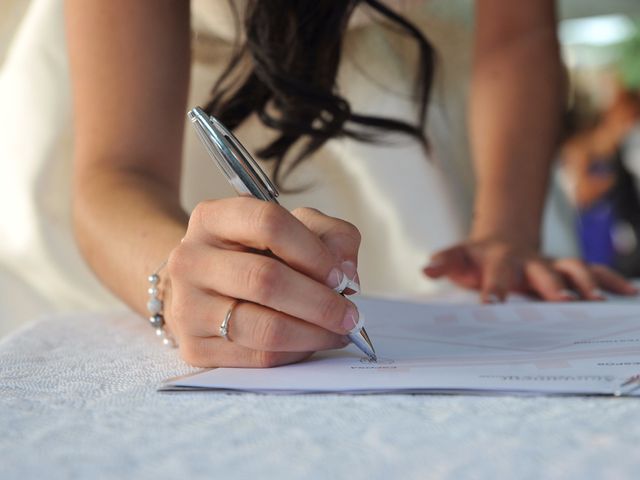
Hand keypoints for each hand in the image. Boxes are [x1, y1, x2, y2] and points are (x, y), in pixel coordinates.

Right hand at [166, 198, 361, 367]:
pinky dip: (296, 353)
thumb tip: (347, 273)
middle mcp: (191, 260)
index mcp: (212, 219)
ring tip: (337, 331)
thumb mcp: (294, 229)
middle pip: (265, 279)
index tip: (341, 276)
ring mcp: (187, 307)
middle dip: (320, 302)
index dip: (313, 252)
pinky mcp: (195, 348)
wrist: (203, 287)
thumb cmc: (256, 254)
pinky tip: (311, 342)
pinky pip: (258, 357)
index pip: (268, 223)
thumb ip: (331, 237)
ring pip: (264, 327)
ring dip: (314, 333)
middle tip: (350, 315)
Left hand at [423, 237, 637, 302]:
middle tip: (561, 301)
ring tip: (598, 301)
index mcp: (499, 260)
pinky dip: (610, 280)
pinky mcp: (566, 269)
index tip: (492, 306)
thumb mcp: (457, 257)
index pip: (496, 275)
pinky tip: (628, 292)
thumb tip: (426, 268)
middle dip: (552, 285)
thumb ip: (444, 262)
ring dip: (585, 283)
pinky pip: (592, 272)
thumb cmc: (476, 258)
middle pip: (542, 271)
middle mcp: (529, 261)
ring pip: (572, 269)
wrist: (501, 241)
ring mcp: (550, 264)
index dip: (494, 289)